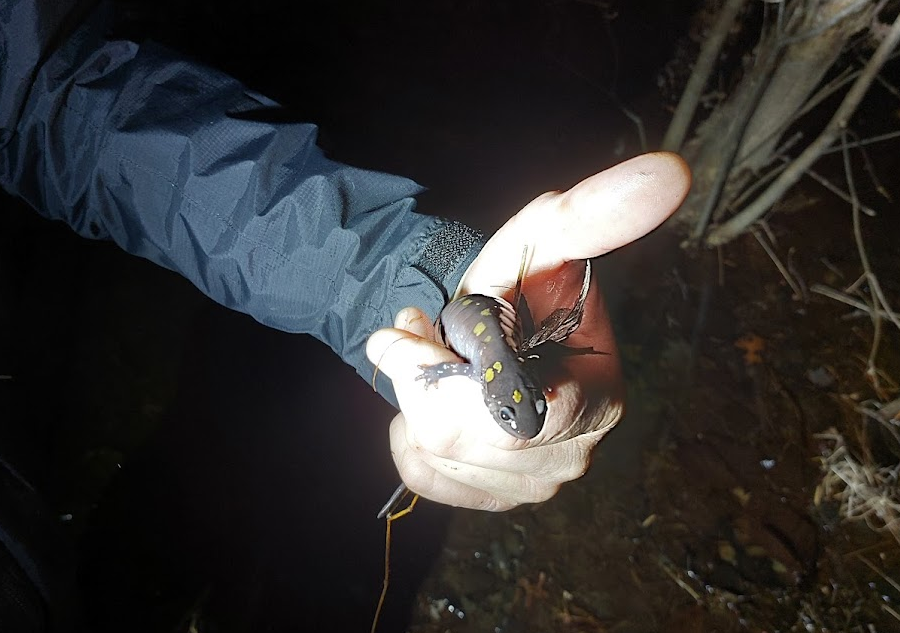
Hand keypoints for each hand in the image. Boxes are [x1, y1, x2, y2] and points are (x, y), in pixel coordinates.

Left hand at [366, 152, 690, 510]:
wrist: (495, 327)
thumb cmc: (522, 284)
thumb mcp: (545, 240)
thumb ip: (593, 214)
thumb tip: (672, 171)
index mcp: (600, 398)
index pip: (519, 415)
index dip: (449, 375)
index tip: (408, 326)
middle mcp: (573, 453)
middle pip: (459, 436)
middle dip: (422, 376)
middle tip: (425, 333)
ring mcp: (534, 485)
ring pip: (435, 454)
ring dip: (413, 398)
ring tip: (438, 360)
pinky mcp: (494, 498)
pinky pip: (422, 476)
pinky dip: (410, 434)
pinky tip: (436, 402)